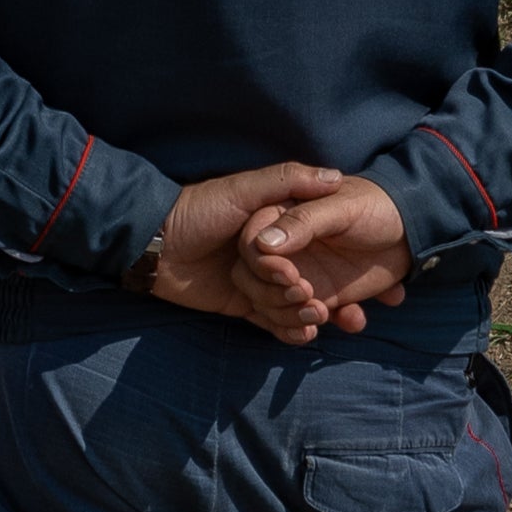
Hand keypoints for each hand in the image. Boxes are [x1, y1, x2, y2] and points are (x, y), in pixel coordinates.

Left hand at [145, 162, 365, 339]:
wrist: (154, 243)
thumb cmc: (199, 209)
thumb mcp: (245, 189)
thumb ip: (288, 181)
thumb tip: (336, 176)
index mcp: (279, 225)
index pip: (319, 245)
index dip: (338, 262)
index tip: (358, 278)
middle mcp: (274, 253)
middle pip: (310, 280)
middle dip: (323, 297)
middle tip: (331, 309)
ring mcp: (258, 281)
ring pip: (293, 304)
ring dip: (306, 314)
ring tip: (316, 318)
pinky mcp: (241, 304)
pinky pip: (271, 321)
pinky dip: (288, 330)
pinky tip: (304, 336)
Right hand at [238, 173, 413, 340]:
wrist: (412, 229)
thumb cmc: (375, 205)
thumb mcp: (341, 207)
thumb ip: (303, 222)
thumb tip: (264, 244)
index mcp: (279, 218)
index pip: (251, 248)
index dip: (263, 267)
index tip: (290, 276)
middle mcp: (283, 251)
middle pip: (255, 284)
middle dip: (277, 298)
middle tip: (310, 297)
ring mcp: (300, 276)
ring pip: (275, 307)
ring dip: (297, 316)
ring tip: (327, 313)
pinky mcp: (321, 297)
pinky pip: (305, 319)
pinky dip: (318, 326)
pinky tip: (350, 320)